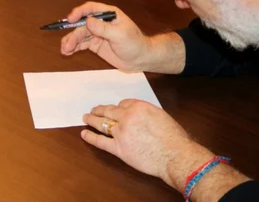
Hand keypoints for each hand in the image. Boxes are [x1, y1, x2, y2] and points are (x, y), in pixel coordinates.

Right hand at [60, 2, 151, 70]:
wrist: (140, 59)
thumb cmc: (134, 44)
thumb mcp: (120, 35)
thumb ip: (103, 29)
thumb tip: (88, 21)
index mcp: (109, 15)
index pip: (91, 9)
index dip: (79, 12)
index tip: (70, 19)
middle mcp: (101, 22)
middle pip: (82, 24)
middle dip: (73, 34)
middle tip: (67, 44)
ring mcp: (97, 34)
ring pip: (80, 35)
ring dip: (71, 41)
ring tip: (65, 50)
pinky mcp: (95, 44)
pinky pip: (82, 44)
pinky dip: (74, 47)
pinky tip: (68, 52)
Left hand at [81, 99, 208, 187]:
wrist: (174, 154)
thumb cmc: (173, 137)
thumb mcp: (161, 116)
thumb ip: (147, 114)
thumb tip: (140, 118)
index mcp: (139, 106)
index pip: (123, 103)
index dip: (119, 107)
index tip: (116, 109)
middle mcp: (127, 116)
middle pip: (109, 111)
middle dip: (100, 110)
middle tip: (94, 109)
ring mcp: (121, 132)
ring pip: (102, 123)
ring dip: (92, 120)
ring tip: (86, 118)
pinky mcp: (118, 148)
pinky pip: (101, 141)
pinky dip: (91, 137)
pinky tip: (84, 134)